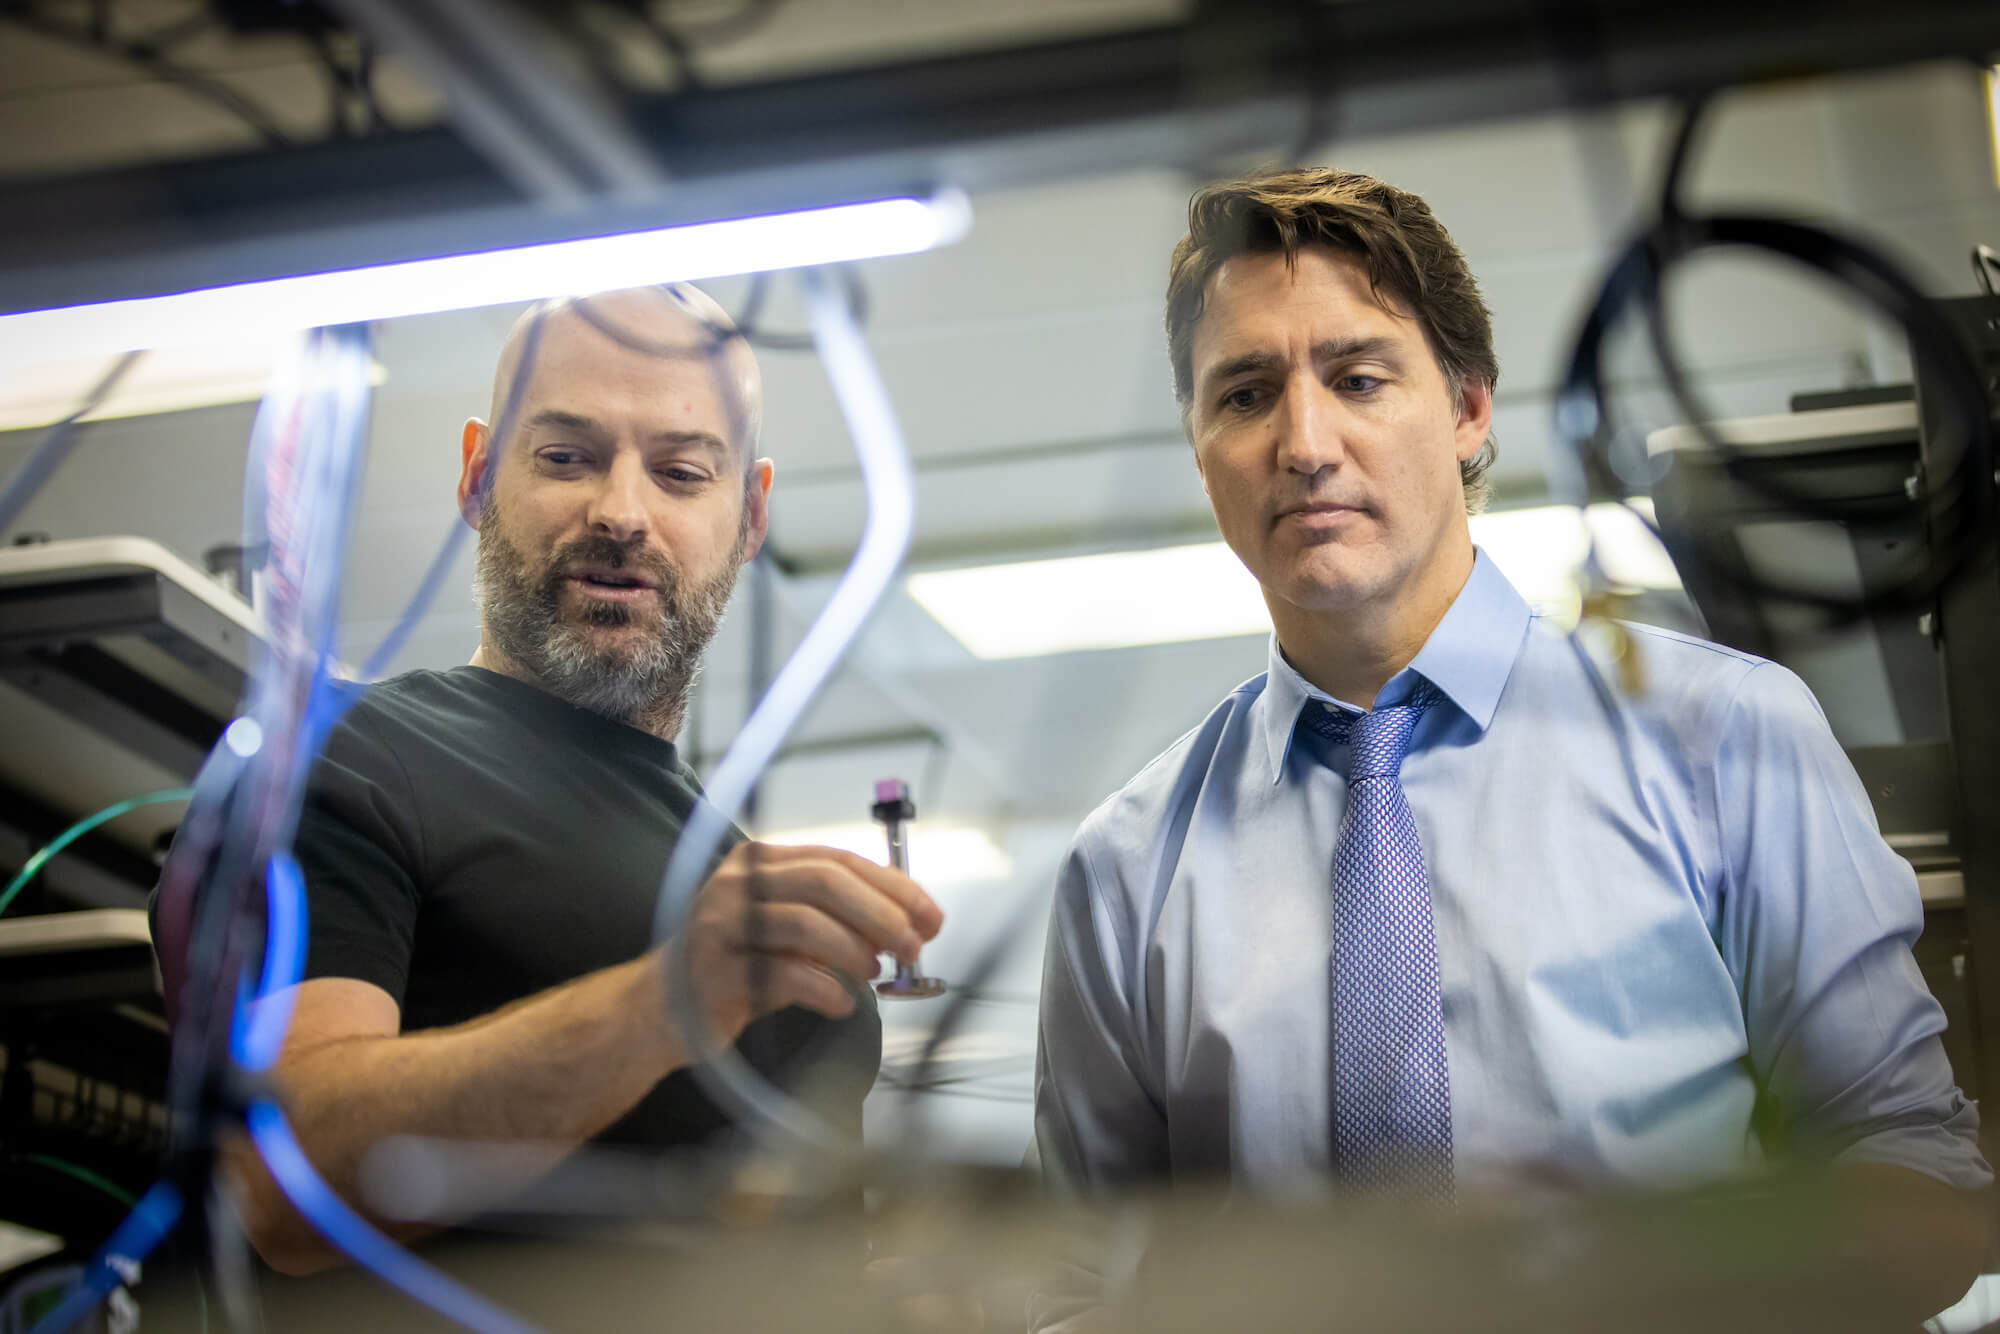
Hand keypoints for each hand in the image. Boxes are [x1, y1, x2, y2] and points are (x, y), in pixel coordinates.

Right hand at [665, 840, 942, 1047]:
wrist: (661, 1009)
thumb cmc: (738, 965)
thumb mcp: (787, 928)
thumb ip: (839, 917)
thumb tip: (912, 924)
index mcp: (759, 861)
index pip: (838, 860)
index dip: (893, 887)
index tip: (931, 916)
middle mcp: (737, 884)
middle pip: (825, 882)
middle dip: (881, 915)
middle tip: (914, 947)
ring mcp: (720, 925)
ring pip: (805, 924)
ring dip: (854, 951)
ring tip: (873, 974)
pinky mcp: (715, 973)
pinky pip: (783, 976)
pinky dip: (826, 989)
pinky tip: (841, 1002)